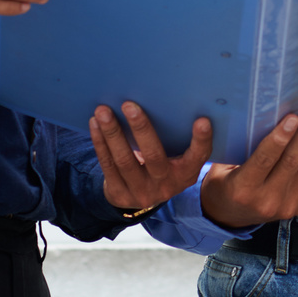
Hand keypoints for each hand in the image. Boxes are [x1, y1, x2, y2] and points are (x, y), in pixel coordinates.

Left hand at [91, 102, 214, 213]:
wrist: (143, 198)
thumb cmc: (165, 165)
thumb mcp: (178, 159)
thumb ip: (178, 138)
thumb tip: (169, 99)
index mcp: (186, 173)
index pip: (198, 157)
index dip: (201, 140)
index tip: (202, 120)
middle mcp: (166, 185)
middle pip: (154, 156)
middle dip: (141, 129)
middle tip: (129, 105)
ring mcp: (141, 192)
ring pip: (124, 161)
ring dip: (112, 133)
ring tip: (103, 111)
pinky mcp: (119, 193)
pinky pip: (107, 165)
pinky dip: (100, 142)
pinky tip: (95, 124)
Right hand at [201, 103, 297, 228]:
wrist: (230, 218)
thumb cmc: (224, 184)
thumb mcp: (220, 167)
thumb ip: (237, 146)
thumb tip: (249, 114)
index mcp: (243, 190)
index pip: (264, 160)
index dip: (280, 138)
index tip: (292, 117)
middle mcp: (267, 201)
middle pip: (293, 161)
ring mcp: (286, 205)